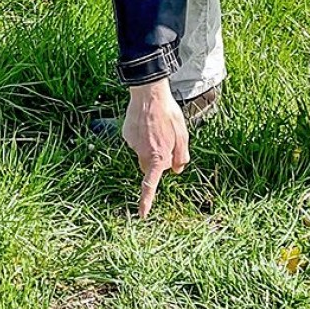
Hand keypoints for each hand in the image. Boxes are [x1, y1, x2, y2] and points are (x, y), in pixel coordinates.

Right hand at [122, 79, 188, 218]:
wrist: (149, 94)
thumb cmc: (169, 114)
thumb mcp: (183, 135)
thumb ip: (182, 156)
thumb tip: (177, 170)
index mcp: (158, 157)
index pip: (151, 184)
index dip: (146, 200)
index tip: (142, 214)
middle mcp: (143, 153)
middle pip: (148, 166)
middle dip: (156, 161)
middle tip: (167, 143)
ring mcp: (132, 144)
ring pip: (142, 152)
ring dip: (149, 146)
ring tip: (157, 127)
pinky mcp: (126, 135)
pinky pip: (135, 141)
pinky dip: (141, 135)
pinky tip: (146, 123)